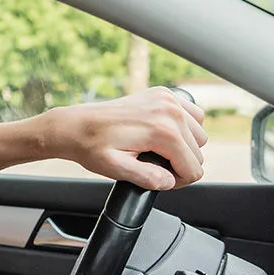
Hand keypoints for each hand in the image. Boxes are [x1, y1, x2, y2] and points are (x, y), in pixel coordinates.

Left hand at [38, 87, 207, 189]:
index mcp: (162, 130)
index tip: (158, 178)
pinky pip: (192, 115)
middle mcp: (170, 111)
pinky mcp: (164, 93)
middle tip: (153, 166)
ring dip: (183, 146)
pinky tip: (163, 134)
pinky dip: (184, 127)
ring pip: (198, 134)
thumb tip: (169, 181)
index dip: (178, 181)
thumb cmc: (91, 146)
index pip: (193, 168)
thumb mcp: (116, 168)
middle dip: (179, 164)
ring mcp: (168, 98)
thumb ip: (147, 178)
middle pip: (198, 152)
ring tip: (156, 150)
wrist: (75, 125)